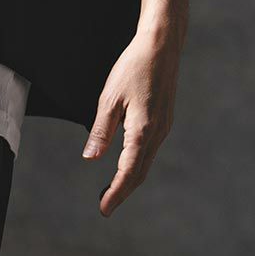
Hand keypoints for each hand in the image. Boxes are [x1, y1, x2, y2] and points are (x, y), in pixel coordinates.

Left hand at [80, 29, 183, 215]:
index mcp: (143, 129)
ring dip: (129, 178)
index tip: (104, 209)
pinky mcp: (163, 120)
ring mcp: (163, 127)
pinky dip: (137, 163)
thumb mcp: (110, 98)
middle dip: (122, 191)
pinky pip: (150, 150)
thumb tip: (91, 158)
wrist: (162, 46)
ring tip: (111, 190)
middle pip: (140, 172)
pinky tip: (126, 164)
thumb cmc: (134, 67)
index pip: (128, 170)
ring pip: (146, 162)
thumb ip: (101, 130)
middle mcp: (157, 132)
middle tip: (105, 207)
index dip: (116, 192)